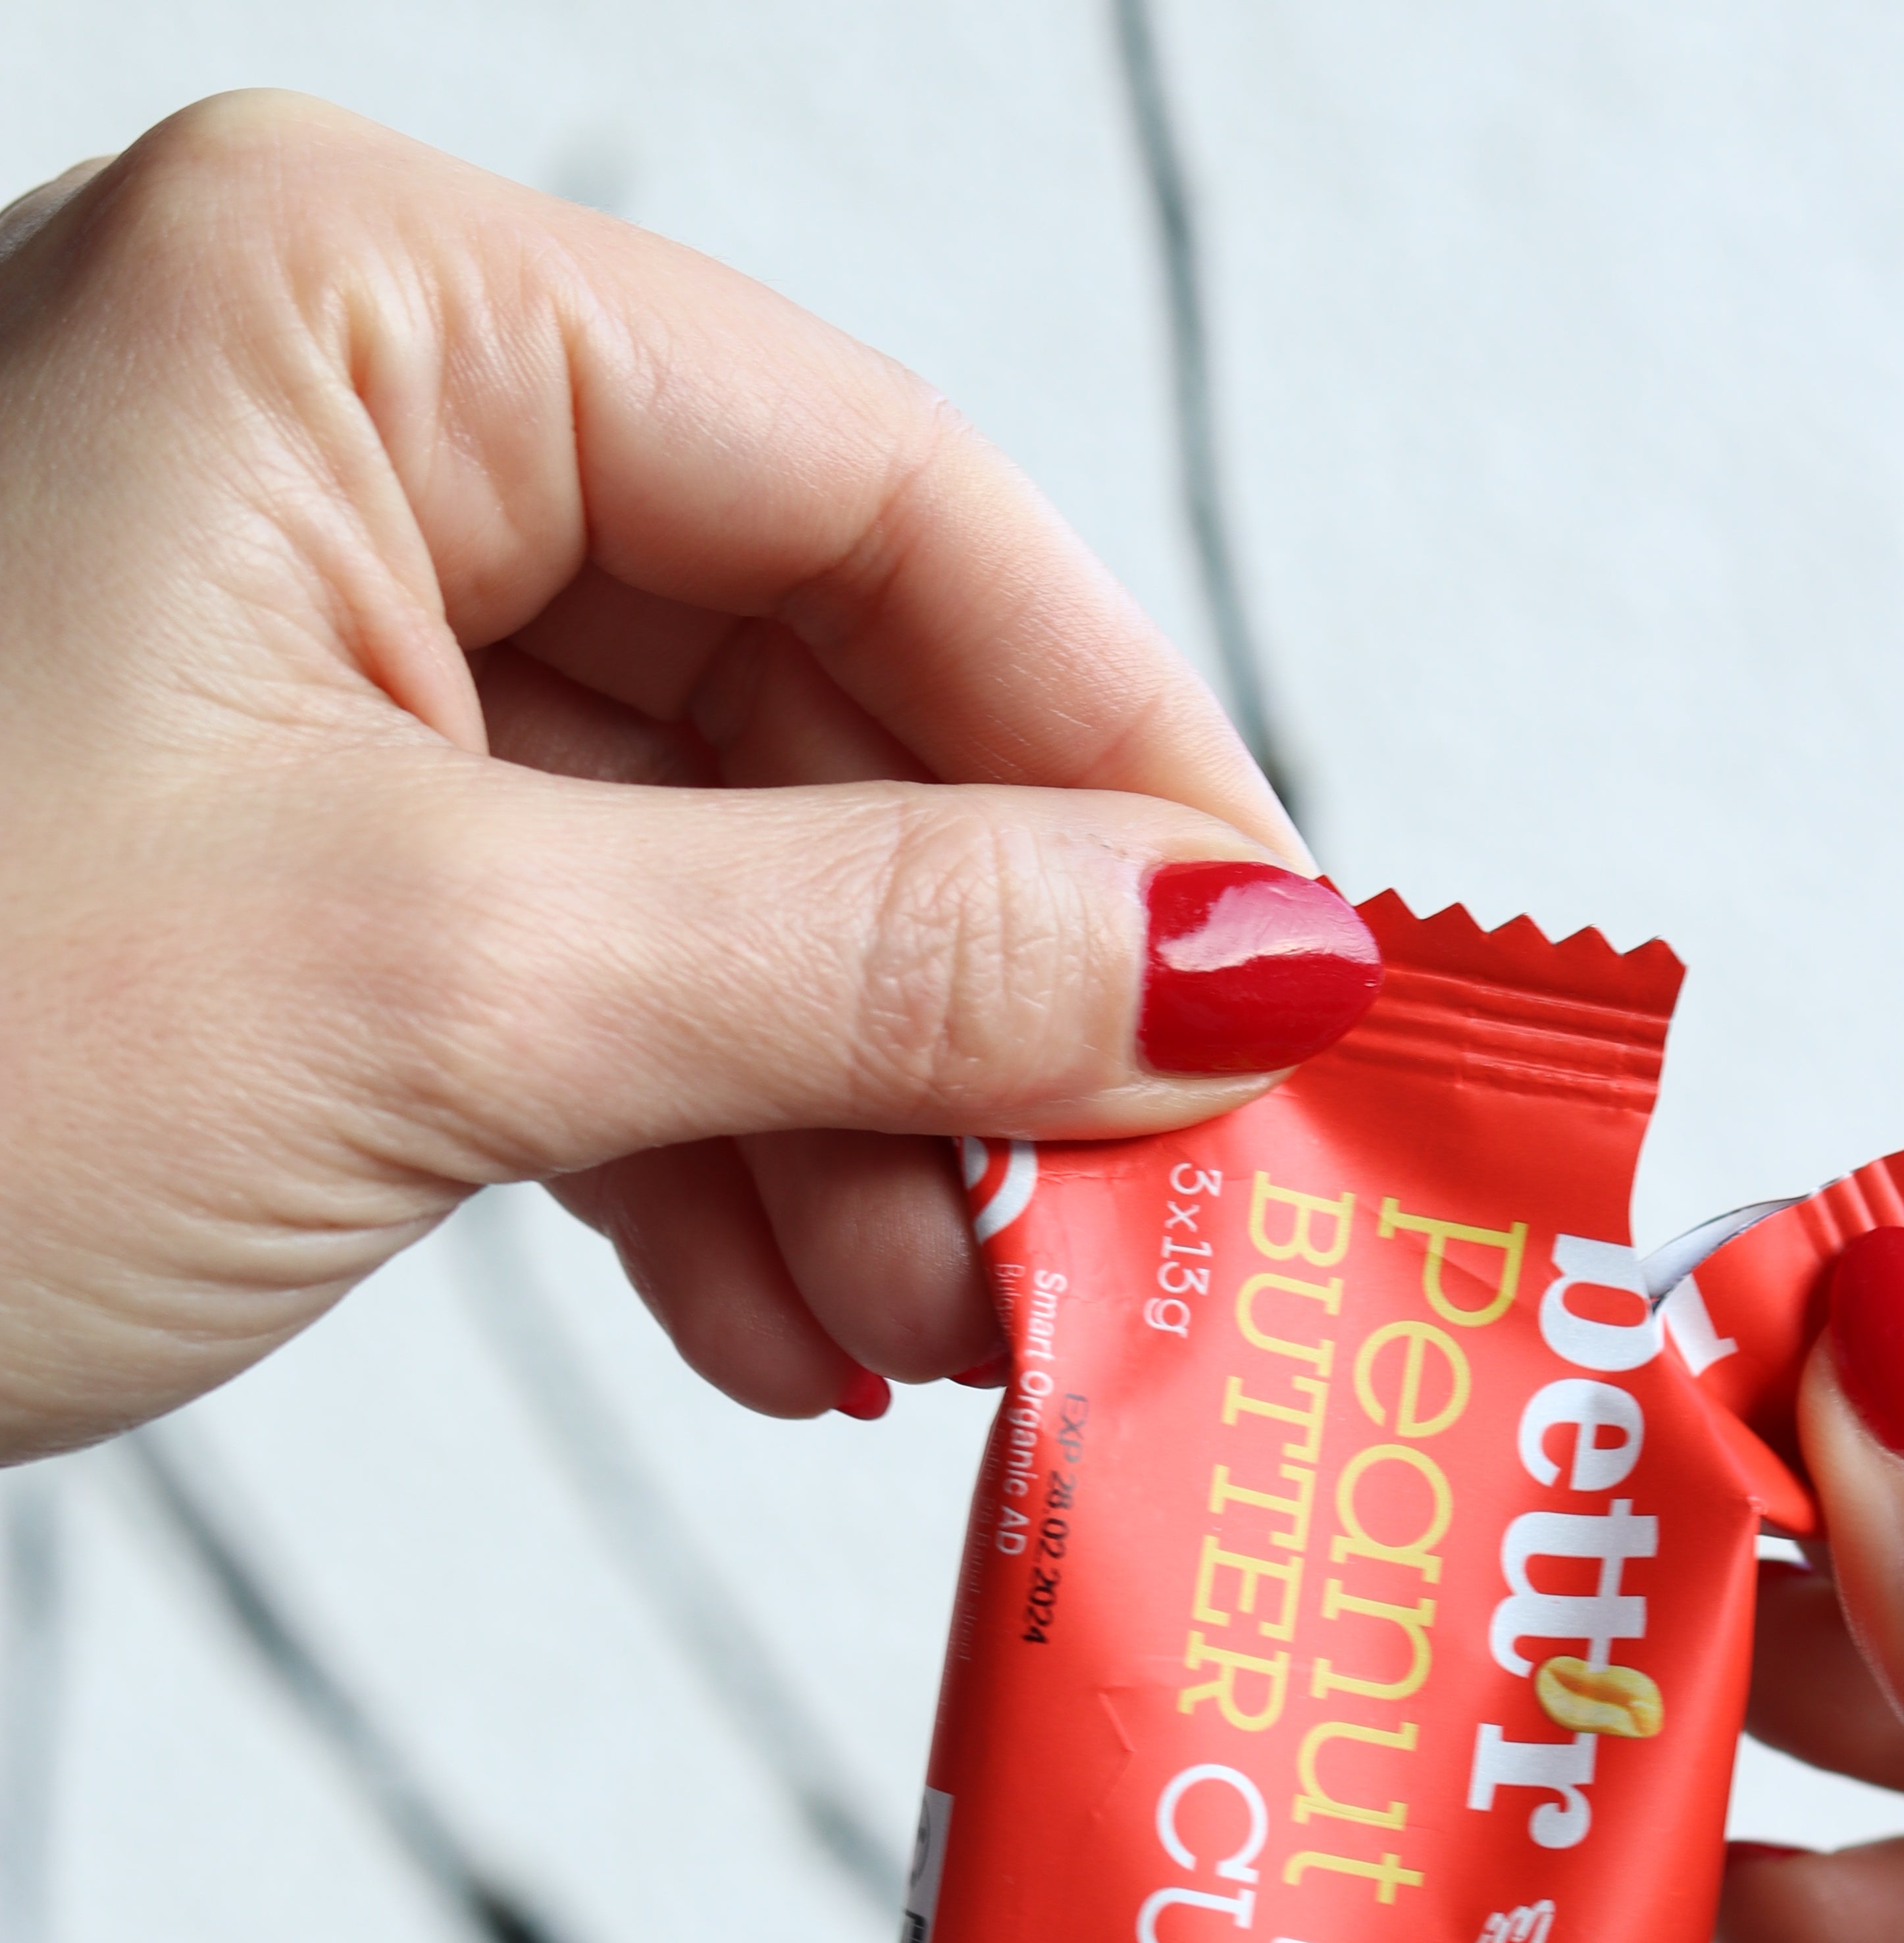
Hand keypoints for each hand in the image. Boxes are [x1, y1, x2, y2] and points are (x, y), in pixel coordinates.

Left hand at [0, 94, 1375, 1456]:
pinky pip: (580, 976)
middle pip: (813, 694)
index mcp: (356, 312)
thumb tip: (1248, 956)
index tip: (1287, 994)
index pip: (878, 492)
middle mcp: (336, 438)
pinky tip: (787, 1321)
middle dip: (978, 996)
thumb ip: (877, 956)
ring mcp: (300, 656)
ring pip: (711, 867)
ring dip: (855, 1119)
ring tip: (953, 1331)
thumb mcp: (445, 988)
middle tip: (1124, 1226)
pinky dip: (699, 1158)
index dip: (1117, 756)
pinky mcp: (279, 856)